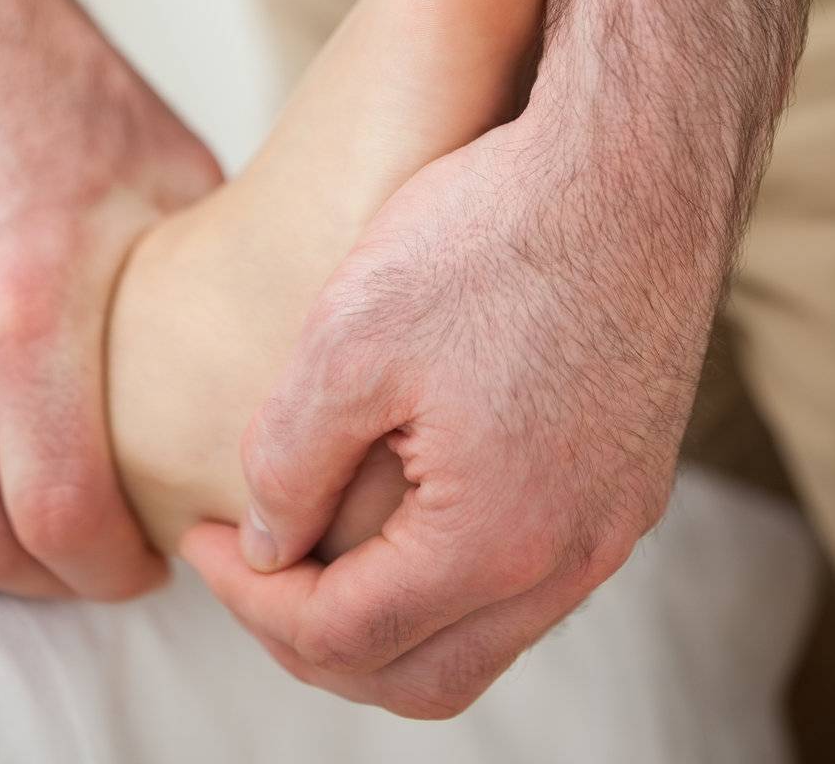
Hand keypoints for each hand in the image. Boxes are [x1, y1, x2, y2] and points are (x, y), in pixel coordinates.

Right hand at [0, 0, 219, 599]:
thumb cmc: (59, 88)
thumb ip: (199, 291)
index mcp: (27, 306)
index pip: (59, 514)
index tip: (138, 565)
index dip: (106, 569)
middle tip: (83, 562)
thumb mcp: (167, 179)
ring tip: (10, 539)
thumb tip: (254, 372)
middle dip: (40, 578)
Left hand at [181, 112, 713, 717]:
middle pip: (422, 675)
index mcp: (497, 541)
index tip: (201, 539)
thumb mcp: (350, 339)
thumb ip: (290, 462)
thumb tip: (268, 542)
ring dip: (389, 615)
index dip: (251, 602)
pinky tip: (410, 497)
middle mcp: (570, 558)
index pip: (346, 637)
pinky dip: (452, 571)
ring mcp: (613, 521)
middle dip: (315, 639)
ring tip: (321, 541)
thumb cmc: (493, 233)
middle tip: (253, 568)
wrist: (634, 159)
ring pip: (483, 635)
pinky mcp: (631, 475)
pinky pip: (532, 574)